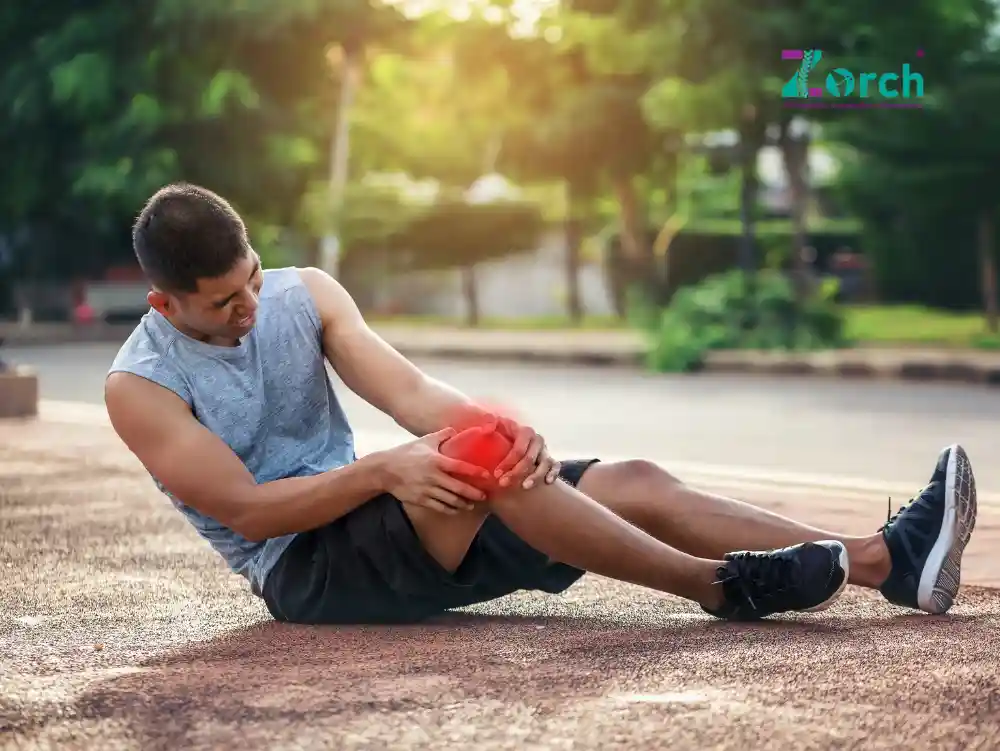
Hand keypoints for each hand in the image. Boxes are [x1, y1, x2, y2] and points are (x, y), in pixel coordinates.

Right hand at [376, 428, 491, 513]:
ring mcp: (427, 490)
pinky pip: (439, 507)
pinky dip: (450, 509)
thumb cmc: (406, 453)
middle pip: (458, 488)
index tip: (486, 475)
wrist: (384, 470)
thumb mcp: (424, 441)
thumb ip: (441, 436)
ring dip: (463, 504)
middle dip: (473, 493)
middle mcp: (433, 477)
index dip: (475, 472)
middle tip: (484, 496)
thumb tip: (455, 429)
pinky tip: (457, 509)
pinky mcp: (420, 500)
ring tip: (472, 504)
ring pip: (450, 500)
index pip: (460, 467)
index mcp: (436, 461)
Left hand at [493, 417, 559, 490]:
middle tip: (503, 483)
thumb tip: (487, 429)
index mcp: (524, 432)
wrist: (509, 443)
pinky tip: (547, 482)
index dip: (508, 461)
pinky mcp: (550, 460)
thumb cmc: (500, 437)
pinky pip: (556, 466)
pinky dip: (553, 473)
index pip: (519, 448)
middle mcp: (536, 440)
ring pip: (545, 463)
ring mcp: (545, 450)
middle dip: (517, 472)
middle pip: (530, 458)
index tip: (496, 474)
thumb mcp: (494, 428)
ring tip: (524, 486)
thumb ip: (488, 424)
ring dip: (535, 476)